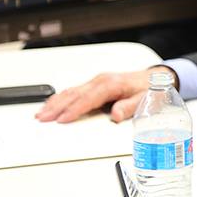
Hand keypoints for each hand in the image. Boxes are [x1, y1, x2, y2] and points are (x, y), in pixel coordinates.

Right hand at [35, 68, 168, 122]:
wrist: (154, 78)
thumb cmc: (148, 88)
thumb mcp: (145, 99)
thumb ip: (130, 107)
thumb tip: (116, 115)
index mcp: (111, 84)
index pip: (89, 98)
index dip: (74, 110)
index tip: (62, 119)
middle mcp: (101, 81)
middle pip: (75, 94)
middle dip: (57, 107)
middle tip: (43, 118)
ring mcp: (97, 81)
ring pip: (71, 91)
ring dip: (55, 102)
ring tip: (41, 114)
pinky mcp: (95, 84)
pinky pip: (75, 90)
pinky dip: (61, 98)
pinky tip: (52, 104)